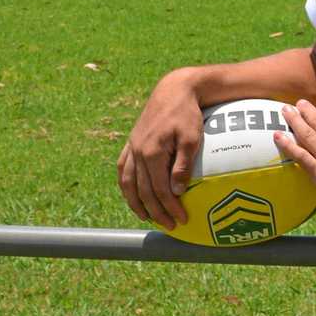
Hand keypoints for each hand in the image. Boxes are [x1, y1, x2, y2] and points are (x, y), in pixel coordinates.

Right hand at [117, 69, 203, 229]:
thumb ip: (183, 165)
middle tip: (170, 225)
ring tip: (147, 217)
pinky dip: (126, 186)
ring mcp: (132, 147)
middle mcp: (138, 152)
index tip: (182, 219)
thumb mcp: (192, 138)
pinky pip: (123, 169)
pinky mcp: (131, 142)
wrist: (174, 89)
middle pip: (143, 190)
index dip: (170, 207)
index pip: (159, 189)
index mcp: (152, 152)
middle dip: (156, 211)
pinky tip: (133, 195)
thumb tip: (177, 191)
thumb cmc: (188, 114)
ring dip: (136, 203)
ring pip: (128, 183)